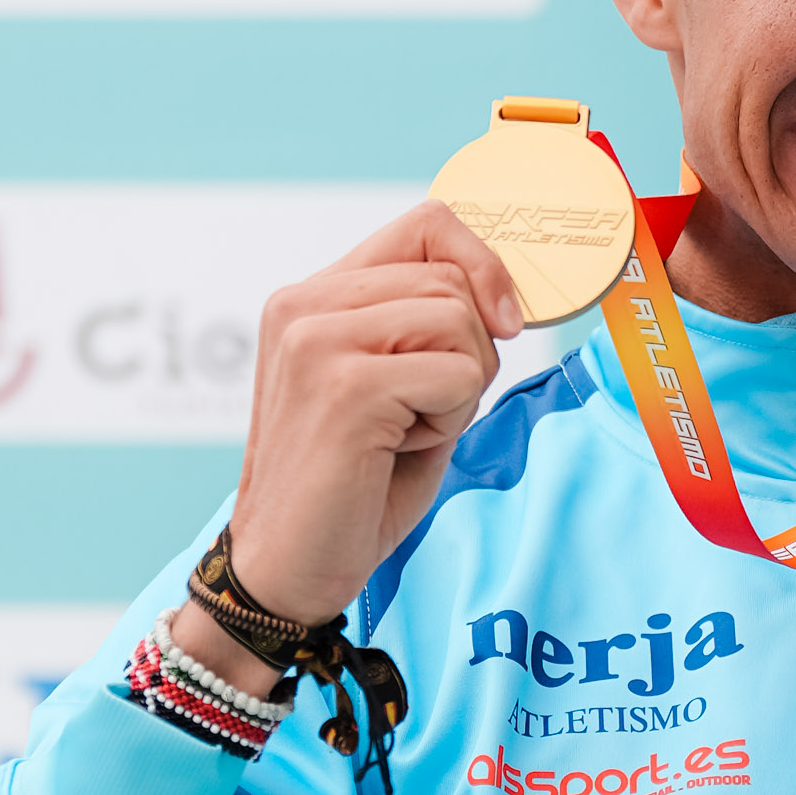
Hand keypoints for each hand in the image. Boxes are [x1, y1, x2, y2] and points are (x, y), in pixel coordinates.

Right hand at [169, 200, 524, 678]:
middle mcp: (304, 303)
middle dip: (469, 354)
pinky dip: (449, 421)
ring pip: (461, 323)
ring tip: (401, 434)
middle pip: (454, 281)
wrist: (288, 569)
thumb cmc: (351, 489)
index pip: (427, 225)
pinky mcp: (345, 384)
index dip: (484, 263)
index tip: (505, 321)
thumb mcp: (399, 391)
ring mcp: (317, 338)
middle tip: (417, 416)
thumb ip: (434, 332)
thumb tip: (506, 297)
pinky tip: (396, 452)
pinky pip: (458, 375)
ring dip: (459, 391)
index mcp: (311, 297)